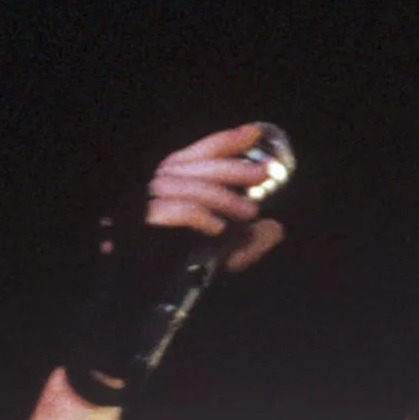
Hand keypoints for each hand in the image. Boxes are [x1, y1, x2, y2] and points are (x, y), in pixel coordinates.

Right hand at [146, 123, 286, 270]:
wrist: (143, 284)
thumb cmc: (183, 264)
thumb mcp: (222, 253)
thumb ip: (249, 242)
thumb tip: (275, 229)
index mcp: (176, 181)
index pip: (200, 152)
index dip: (227, 141)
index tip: (253, 134)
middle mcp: (160, 185)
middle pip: (200, 167)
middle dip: (235, 168)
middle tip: (263, 174)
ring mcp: (151, 202)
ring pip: (193, 189)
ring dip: (225, 199)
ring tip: (249, 213)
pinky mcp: (146, 222)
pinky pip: (179, 211)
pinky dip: (202, 217)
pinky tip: (218, 228)